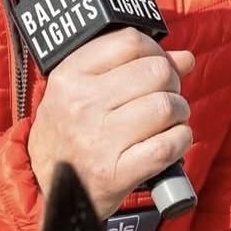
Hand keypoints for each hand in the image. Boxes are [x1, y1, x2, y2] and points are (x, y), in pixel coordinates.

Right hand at [27, 30, 194, 219]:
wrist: (46, 188)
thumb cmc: (69, 133)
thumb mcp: (82, 90)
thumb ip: (130, 66)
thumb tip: (184, 58)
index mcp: (70, 76)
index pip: (130, 42)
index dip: (155, 50)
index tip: (156, 64)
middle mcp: (82, 105)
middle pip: (156, 73)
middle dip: (172, 83)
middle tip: (164, 96)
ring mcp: (99, 140)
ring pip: (167, 106)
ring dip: (179, 112)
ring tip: (167, 120)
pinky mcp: (116, 173)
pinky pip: (169, 145)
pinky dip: (180, 140)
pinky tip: (171, 141)